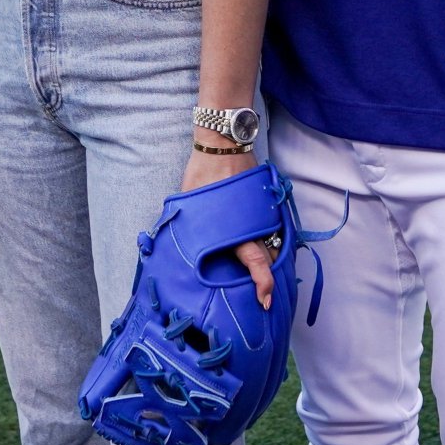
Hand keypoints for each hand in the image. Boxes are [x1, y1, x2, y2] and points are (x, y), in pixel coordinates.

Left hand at [181, 140, 273, 309]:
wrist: (222, 144)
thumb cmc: (202, 174)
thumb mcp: (189, 205)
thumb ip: (191, 228)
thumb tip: (170, 245)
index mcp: (234, 229)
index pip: (255, 261)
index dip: (263, 283)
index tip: (265, 299)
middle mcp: (255, 223)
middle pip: (269, 256)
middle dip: (267, 275)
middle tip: (262, 293)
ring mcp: (264, 211)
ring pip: (274, 242)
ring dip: (270, 256)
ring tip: (262, 270)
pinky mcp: (267, 202)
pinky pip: (272, 226)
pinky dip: (270, 238)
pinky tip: (263, 244)